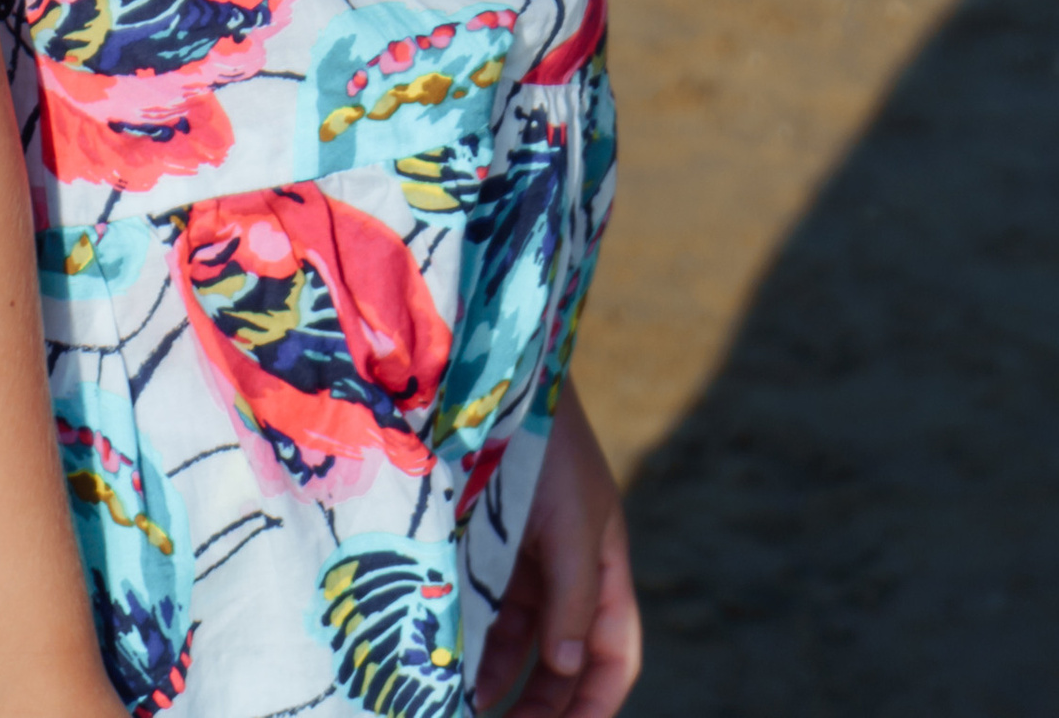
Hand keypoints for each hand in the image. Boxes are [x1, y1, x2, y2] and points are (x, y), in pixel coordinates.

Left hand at [474, 383, 640, 717]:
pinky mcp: (481, 549)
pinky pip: (479, 613)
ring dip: (496, 683)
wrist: (496, 374)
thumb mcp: (573, 519)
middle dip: (541, 707)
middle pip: (561, 663)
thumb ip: (572, 593)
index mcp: (602, 568)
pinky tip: (446, 671)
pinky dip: (467, 647)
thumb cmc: (549, 440)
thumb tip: (566, 662)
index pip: (612, 657)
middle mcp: (564, 573)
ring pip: (515, 645)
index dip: (596, 704)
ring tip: (463, 710)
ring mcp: (521, 562)